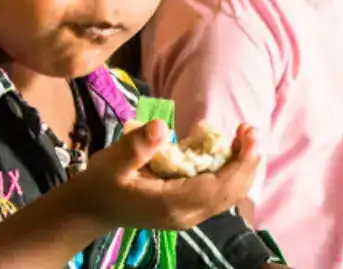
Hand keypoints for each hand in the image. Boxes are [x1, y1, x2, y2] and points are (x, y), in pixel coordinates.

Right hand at [65, 120, 260, 229]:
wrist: (92, 209)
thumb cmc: (102, 184)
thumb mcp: (111, 162)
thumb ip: (136, 147)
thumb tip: (160, 127)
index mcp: (171, 204)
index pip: (216, 188)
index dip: (238, 164)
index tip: (248, 137)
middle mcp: (186, 214)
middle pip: (230, 194)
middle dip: (246, 163)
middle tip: (250, 131)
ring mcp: (189, 215)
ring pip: (228, 196)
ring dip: (241, 167)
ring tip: (245, 137)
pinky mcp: (188, 210)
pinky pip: (219, 195)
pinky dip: (230, 174)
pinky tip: (230, 151)